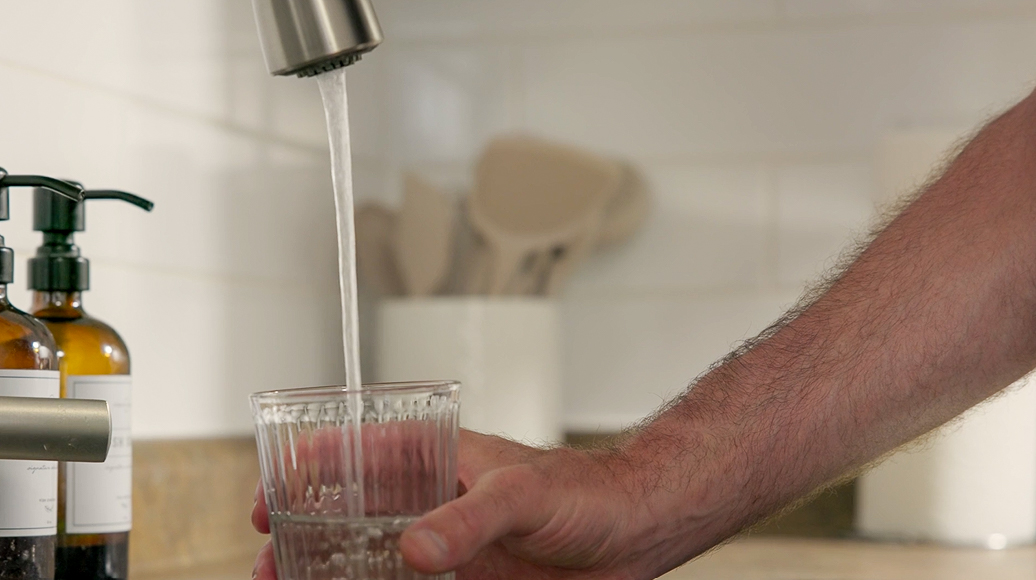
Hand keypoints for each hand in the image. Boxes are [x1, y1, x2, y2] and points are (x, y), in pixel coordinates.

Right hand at [252, 430, 666, 579]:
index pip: (358, 451)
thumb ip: (468, 519)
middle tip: (272, 561)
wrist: (633, 533)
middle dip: (306, 531)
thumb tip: (414, 549)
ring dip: (333, 571)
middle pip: (352, 510)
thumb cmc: (587, 490)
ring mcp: (448, 542)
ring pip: (372, 555)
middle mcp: (435, 498)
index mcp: (440, 457)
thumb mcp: (522, 495)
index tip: (271, 498)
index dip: (309, 470)